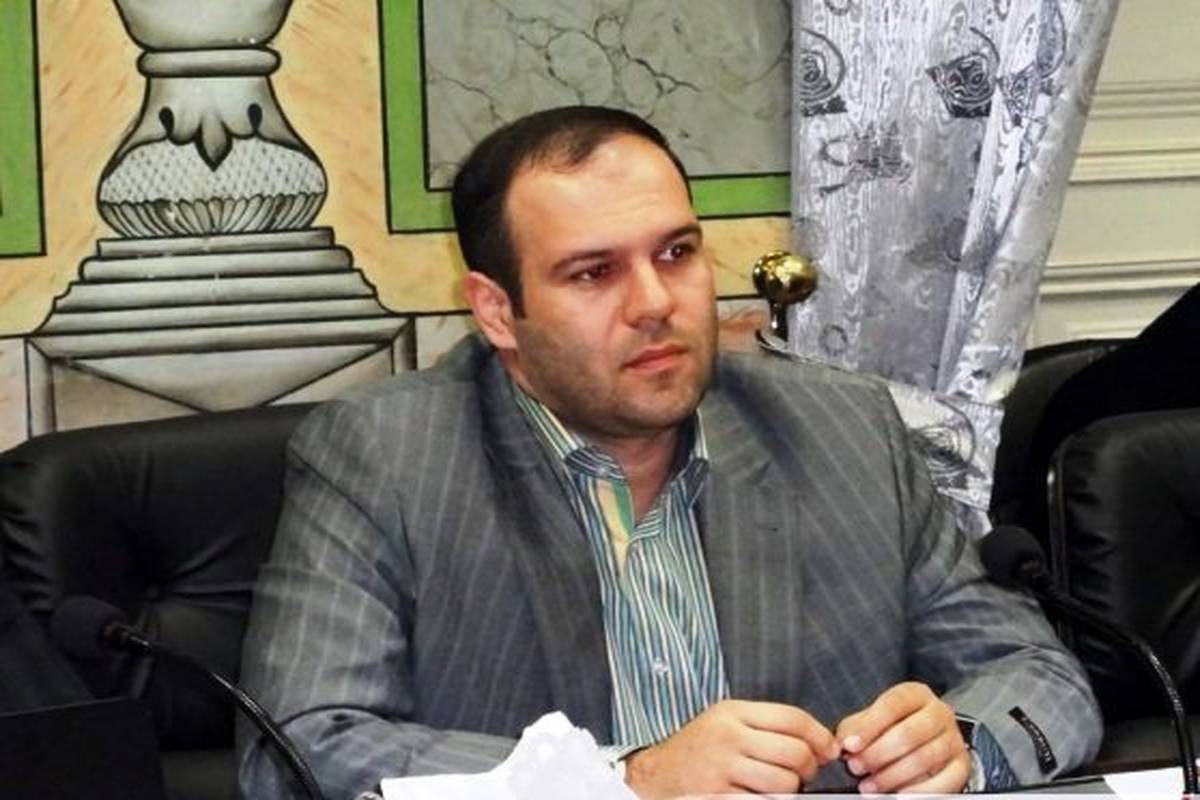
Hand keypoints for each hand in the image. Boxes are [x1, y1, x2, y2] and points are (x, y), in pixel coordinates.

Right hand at [625, 699, 839, 798]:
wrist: (656, 774)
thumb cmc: (698, 748)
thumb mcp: (726, 721)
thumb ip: (766, 726)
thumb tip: (819, 744)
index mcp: (733, 712)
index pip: (792, 718)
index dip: (819, 735)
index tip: (829, 749)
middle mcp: (728, 736)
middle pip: (794, 752)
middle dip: (807, 768)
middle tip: (801, 774)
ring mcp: (722, 768)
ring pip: (784, 783)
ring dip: (790, 790)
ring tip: (777, 787)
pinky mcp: (718, 796)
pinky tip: (762, 797)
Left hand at [835, 682, 969, 793]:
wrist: (929, 739)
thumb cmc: (894, 727)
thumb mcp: (874, 719)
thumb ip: (856, 728)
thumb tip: (842, 745)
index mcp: (915, 694)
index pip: (893, 704)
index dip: (869, 726)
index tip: (849, 745)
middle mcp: (939, 713)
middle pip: (909, 733)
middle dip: (878, 754)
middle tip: (856, 768)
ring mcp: (953, 739)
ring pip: (925, 759)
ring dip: (892, 776)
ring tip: (869, 787)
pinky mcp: (962, 765)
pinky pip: (945, 781)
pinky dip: (920, 792)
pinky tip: (898, 796)